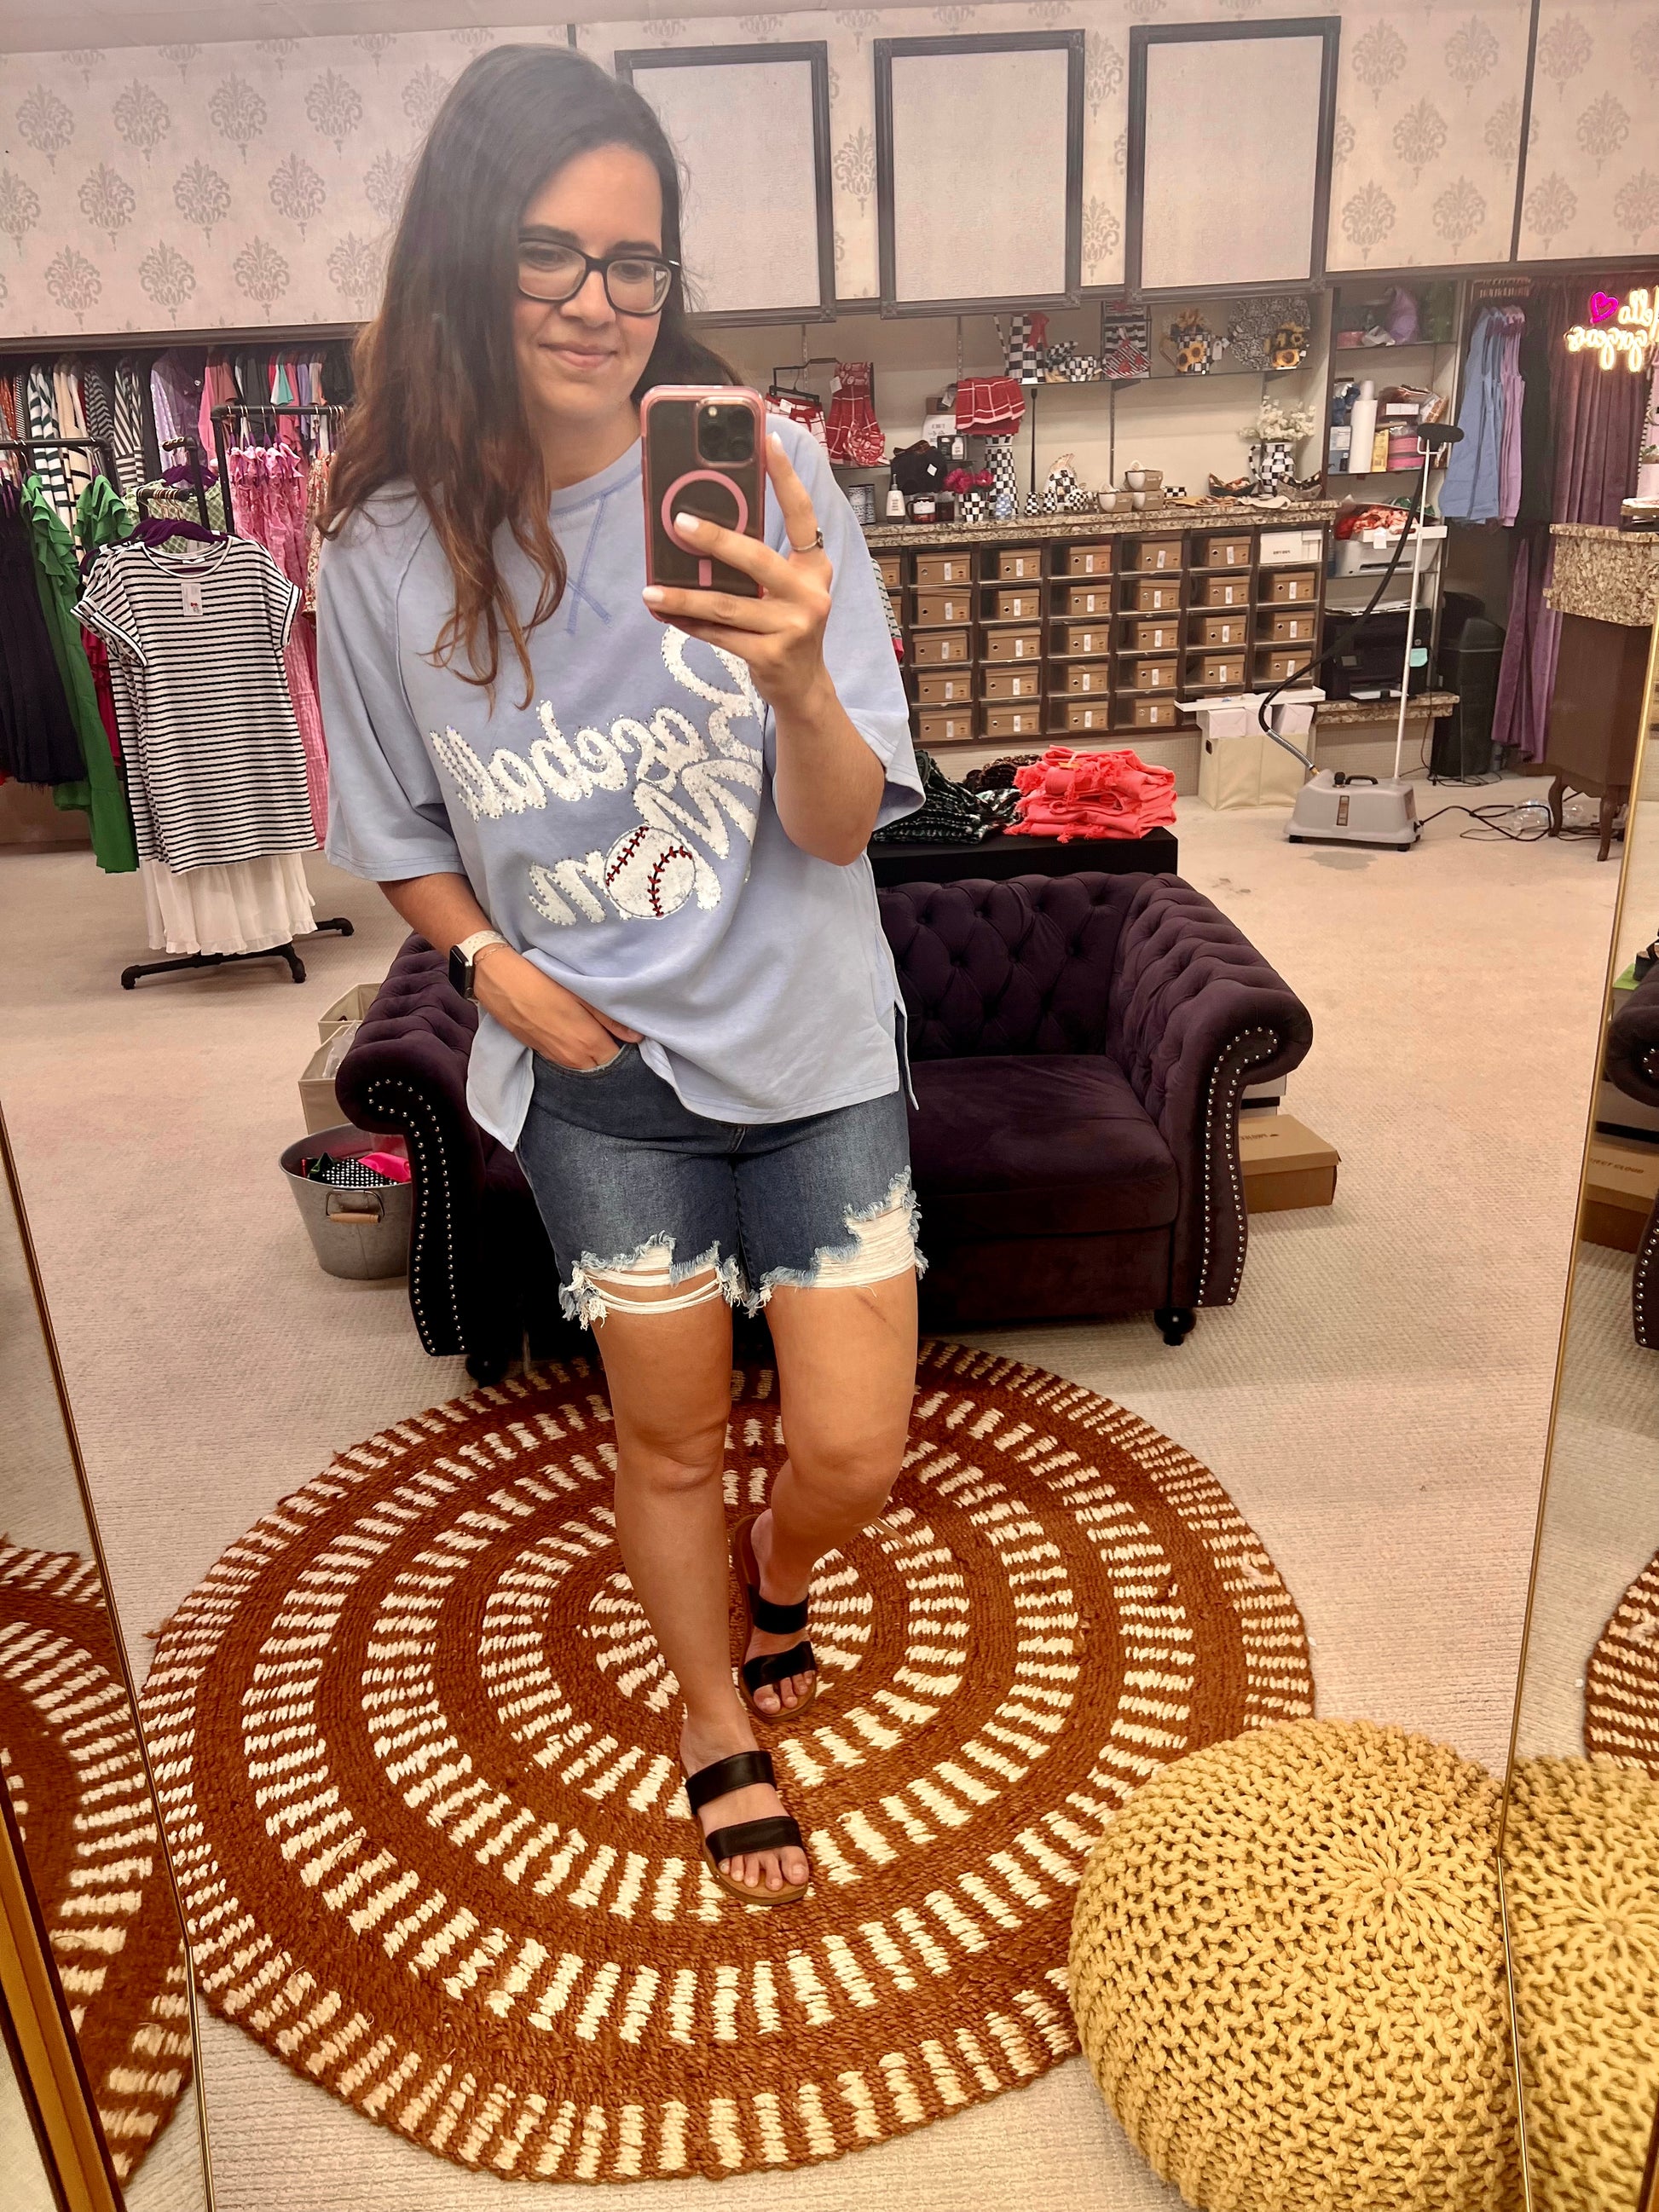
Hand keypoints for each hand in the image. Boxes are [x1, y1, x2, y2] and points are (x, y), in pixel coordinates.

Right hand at [473, 944, 640, 1069]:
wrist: (499, 982)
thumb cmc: (542, 982)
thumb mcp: (580, 994)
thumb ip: (609, 1018)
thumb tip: (637, 1038)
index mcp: (587, 1043)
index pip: (616, 1058)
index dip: (624, 1047)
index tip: (627, 1033)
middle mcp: (572, 1057)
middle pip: (601, 1064)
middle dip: (609, 1052)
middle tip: (612, 1031)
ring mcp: (555, 1057)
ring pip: (583, 1064)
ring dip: (591, 1053)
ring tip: (594, 1030)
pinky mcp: (540, 1051)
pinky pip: (566, 1059)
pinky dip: (574, 1051)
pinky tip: (573, 1032)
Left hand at [641, 434, 833, 717]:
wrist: (804, 686)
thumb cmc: (786, 626)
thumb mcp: (785, 589)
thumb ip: (758, 563)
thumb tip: (700, 530)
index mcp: (815, 568)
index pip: (802, 515)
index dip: (786, 477)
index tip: (768, 440)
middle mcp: (810, 594)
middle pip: (756, 559)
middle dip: (715, 540)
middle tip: (678, 524)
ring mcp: (793, 627)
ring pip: (727, 605)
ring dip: (684, 597)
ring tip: (651, 592)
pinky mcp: (772, 656)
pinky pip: (720, 636)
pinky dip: (690, 626)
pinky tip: (666, 616)